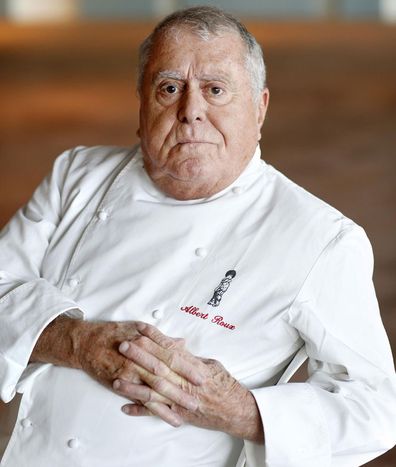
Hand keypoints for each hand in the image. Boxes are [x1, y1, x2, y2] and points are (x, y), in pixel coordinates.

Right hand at [31, 317, 200, 424]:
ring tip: (186, 413)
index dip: (187, 367)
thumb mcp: (139, 329)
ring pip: (154, 391)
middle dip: (182, 389)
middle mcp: (139, 359)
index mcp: (146, 343)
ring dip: (171, 403)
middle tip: (198, 399)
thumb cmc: (114, 333)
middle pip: (165, 376)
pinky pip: (140, 400)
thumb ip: (161, 338)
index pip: (171, 357)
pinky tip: (165, 417)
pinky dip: (153, 410)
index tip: (201, 375)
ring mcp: (129, 373)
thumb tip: (181, 343)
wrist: (87, 342)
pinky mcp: (121, 385)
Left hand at [114, 323, 263, 442]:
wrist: (235, 411)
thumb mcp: (211, 365)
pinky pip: (156, 413)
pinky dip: (140, 411)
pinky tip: (125, 407)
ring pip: (153, 391)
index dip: (154, 337)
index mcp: (192, 367)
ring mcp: (179, 400)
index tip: (140, 327)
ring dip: (133, 385)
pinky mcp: (177, 414)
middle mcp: (184, 383)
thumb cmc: (225, 386)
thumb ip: (192, 357)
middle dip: (139, 355)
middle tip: (123, 345)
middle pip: (158, 366)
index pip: (170, 348)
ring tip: (116, 379)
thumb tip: (177, 346)